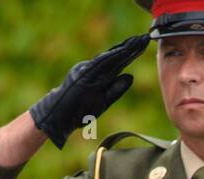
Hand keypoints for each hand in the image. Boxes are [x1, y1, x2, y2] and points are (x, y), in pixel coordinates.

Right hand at [29, 33, 151, 148]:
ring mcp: (86, 71)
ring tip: (136, 42)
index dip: (130, 53)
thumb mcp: (103, 101)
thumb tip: (130, 76)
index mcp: (97, 74)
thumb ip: (116, 89)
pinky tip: (120, 53)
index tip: (143, 45)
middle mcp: (92, 69)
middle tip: (144, 38)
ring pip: (108, 58)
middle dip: (130, 47)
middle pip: (115, 57)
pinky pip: (97, 66)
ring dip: (123, 50)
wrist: (59, 117)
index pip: (116, 62)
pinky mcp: (82, 77)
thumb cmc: (79, 111)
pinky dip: (109, 58)